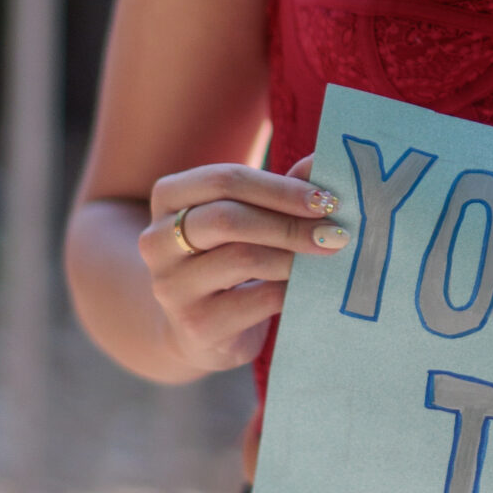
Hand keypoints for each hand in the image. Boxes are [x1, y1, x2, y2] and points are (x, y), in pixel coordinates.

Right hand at [139, 157, 347, 372]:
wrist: (198, 331)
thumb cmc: (228, 261)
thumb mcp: (246, 219)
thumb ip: (278, 192)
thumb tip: (321, 161)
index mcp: (169, 198)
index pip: (223, 179)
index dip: (279, 188)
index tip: (325, 199)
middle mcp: (157, 240)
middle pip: (228, 218)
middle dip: (290, 222)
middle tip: (335, 231)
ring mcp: (171, 286)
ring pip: (242, 258)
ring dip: (294, 255)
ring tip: (327, 256)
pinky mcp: (196, 324)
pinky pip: (256, 299)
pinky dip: (290, 289)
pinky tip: (310, 286)